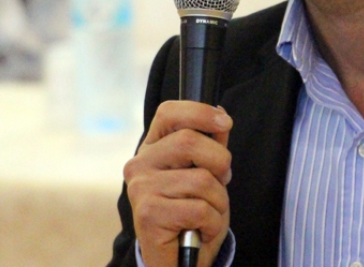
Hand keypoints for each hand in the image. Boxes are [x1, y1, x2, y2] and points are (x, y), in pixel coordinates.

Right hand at [124, 101, 233, 266]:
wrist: (178, 261)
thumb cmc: (192, 215)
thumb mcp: (207, 174)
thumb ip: (212, 145)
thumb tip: (221, 115)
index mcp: (152, 149)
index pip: (169, 112)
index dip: (200, 112)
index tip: (224, 122)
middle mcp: (139, 164)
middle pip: (191, 141)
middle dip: (220, 163)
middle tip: (220, 183)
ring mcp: (141, 189)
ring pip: (202, 179)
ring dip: (218, 202)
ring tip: (207, 214)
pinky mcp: (148, 215)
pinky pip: (200, 209)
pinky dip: (212, 223)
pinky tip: (200, 231)